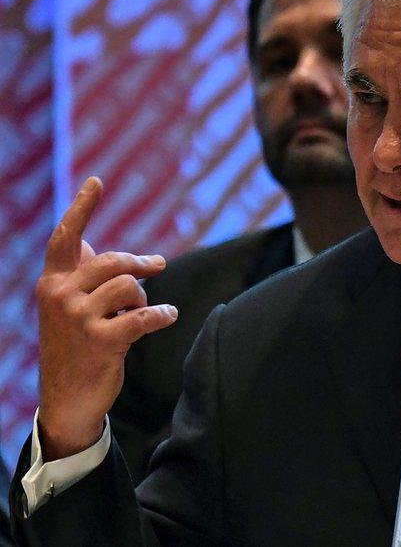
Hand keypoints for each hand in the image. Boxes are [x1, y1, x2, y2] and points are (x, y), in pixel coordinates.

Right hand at [36, 177, 177, 459]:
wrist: (66, 399)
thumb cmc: (74, 346)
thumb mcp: (68, 307)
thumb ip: (80, 275)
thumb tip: (91, 240)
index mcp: (51, 284)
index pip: (65, 239)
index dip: (82, 208)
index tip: (96, 181)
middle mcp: (59, 297)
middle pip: (112, 261)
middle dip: (140, 263)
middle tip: (159, 265)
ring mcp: (79, 320)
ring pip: (129, 286)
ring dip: (143, 297)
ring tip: (140, 310)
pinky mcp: (102, 342)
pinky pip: (145, 316)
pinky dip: (162, 314)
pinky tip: (170, 316)